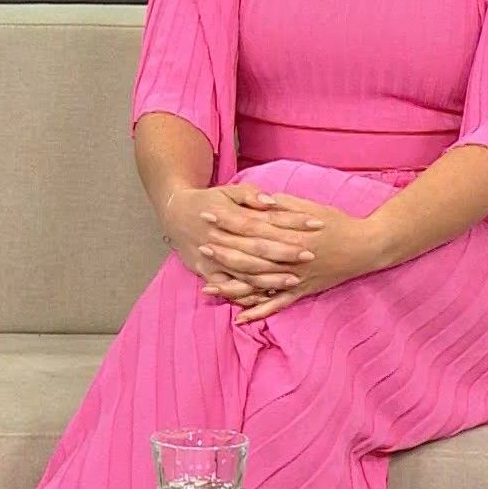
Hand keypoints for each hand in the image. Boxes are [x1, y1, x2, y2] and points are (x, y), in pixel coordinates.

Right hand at [161, 184, 322, 298]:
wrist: (174, 215)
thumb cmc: (208, 201)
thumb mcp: (227, 191)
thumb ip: (250, 195)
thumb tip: (271, 201)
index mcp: (227, 217)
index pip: (263, 223)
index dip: (289, 224)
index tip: (313, 224)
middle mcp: (219, 240)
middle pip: (256, 250)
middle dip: (284, 254)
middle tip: (310, 255)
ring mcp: (212, 260)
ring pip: (244, 273)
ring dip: (270, 278)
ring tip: (293, 280)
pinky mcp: (206, 273)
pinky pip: (228, 288)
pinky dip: (246, 295)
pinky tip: (265, 297)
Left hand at [223, 193, 391, 323]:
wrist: (366, 246)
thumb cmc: (337, 222)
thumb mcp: (309, 208)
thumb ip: (282, 206)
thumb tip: (259, 200)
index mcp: (290, 235)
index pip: (252, 230)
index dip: (228, 224)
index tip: (208, 217)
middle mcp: (290, 260)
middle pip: (251, 259)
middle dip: (224, 255)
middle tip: (201, 249)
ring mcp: (296, 279)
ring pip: (259, 286)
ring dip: (233, 287)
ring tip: (208, 288)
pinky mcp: (303, 292)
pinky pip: (278, 305)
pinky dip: (259, 312)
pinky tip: (240, 318)